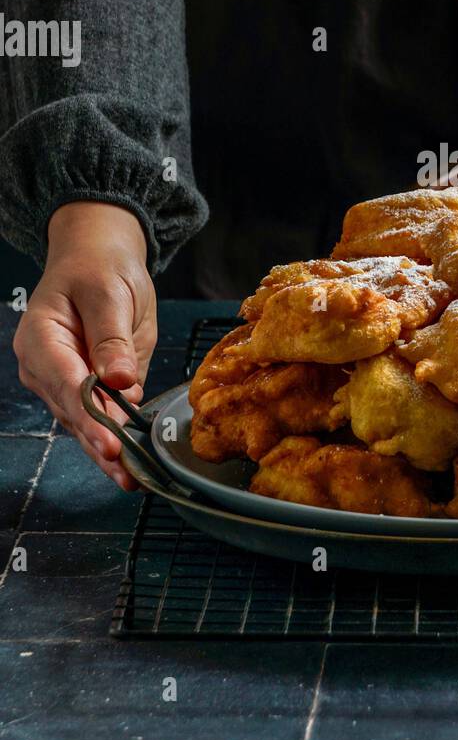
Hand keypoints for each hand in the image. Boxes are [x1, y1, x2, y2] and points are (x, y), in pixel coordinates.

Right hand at [13, 202, 156, 489]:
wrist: (99, 259)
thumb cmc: (99, 269)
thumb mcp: (109, 292)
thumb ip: (112, 337)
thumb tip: (118, 381)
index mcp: (41, 339)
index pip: (65, 384)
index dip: (89, 417)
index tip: (111, 443)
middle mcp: (45, 367)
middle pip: (72, 412)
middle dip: (99, 444)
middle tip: (126, 473)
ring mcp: (63, 382)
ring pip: (83, 424)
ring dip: (107, 452)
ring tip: (132, 480)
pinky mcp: (86, 389)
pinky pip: (98, 419)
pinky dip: (115, 441)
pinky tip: (133, 465)